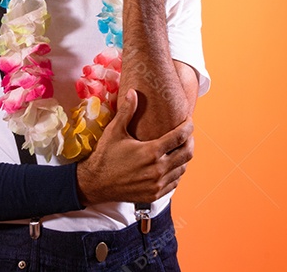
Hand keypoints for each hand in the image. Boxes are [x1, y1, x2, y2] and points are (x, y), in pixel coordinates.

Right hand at [76, 89, 194, 205]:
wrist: (96, 184)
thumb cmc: (105, 156)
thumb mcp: (114, 131)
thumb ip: (127, 111)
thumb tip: (133, 91)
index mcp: (151, 152)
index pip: (180, 137)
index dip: (188, 127)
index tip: (188, 120)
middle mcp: (157, 170)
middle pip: (186, 153)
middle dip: (190, 141)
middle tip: (187, 134)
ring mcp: (157, 184)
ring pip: (182, 169)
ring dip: (184, 157)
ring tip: (180, 147)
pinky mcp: (154, 194)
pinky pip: (174, 182)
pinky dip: (176, 172)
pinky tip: (171, 164)